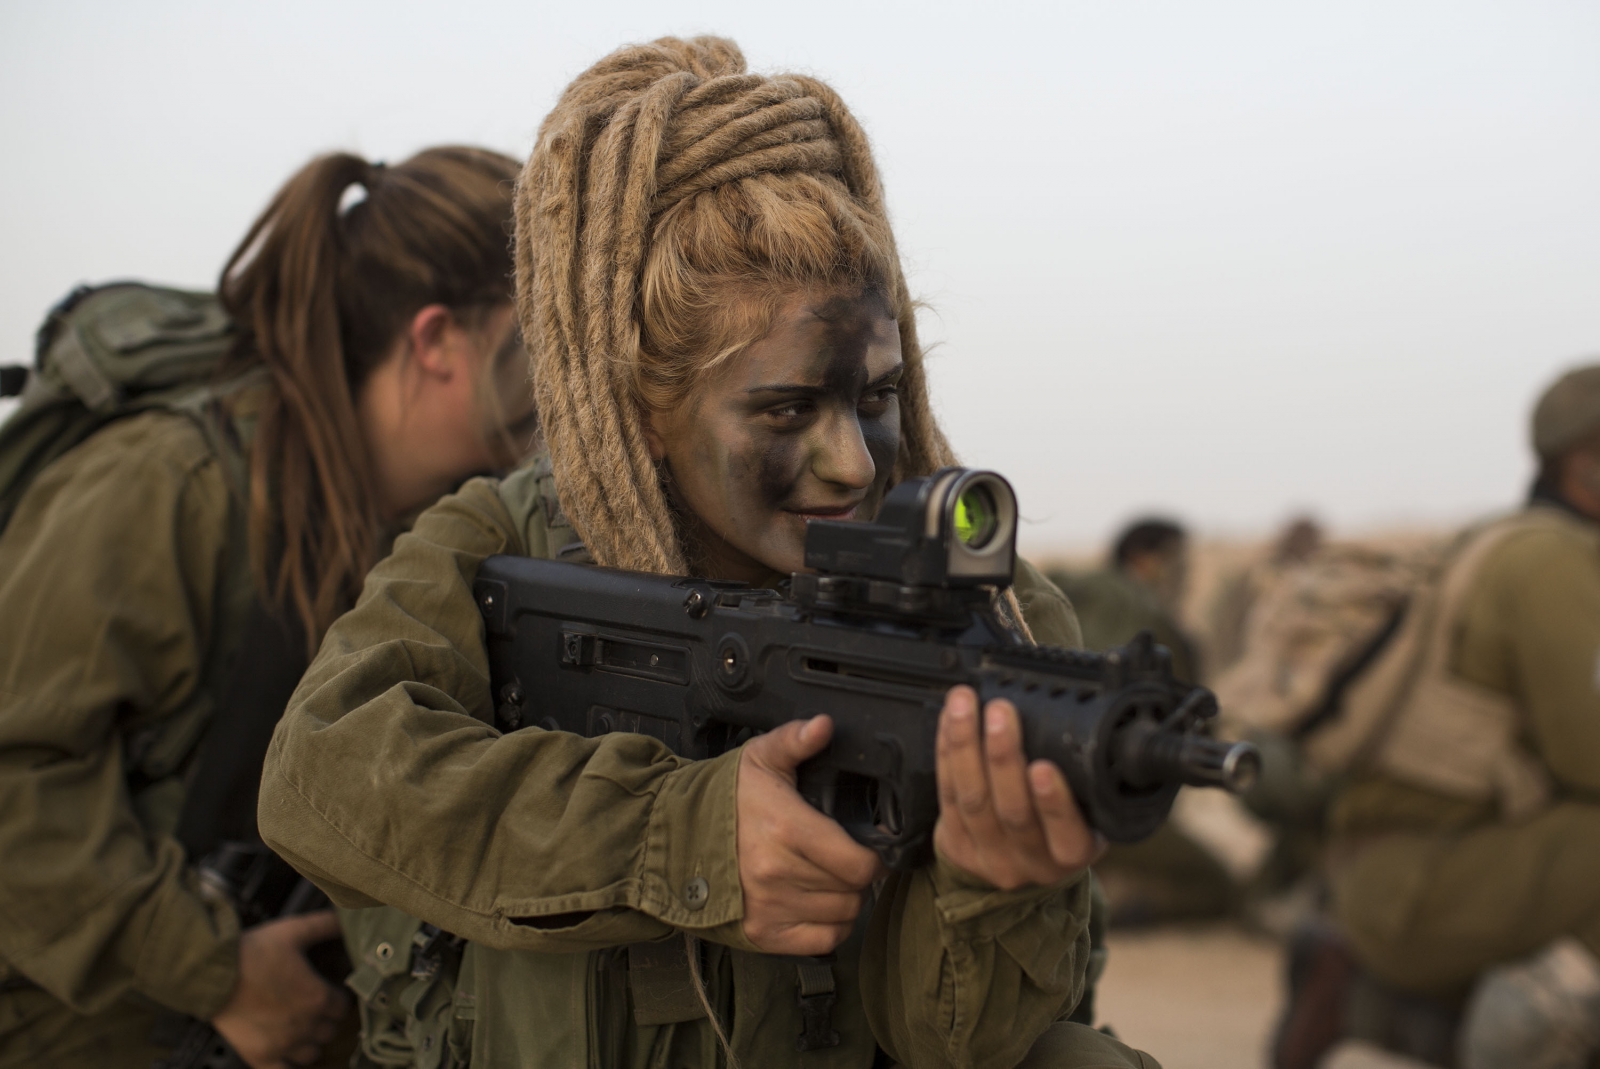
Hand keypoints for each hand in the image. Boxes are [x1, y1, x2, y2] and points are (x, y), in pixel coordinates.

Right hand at [212, 910, 349, 1068]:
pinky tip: (286, 1054)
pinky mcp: (259, 1057)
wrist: (211, 974)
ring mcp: (282, 1045)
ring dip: (309, 1042)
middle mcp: (305, 1026)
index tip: (329, 992)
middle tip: (312, 1008)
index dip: (337, 999)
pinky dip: (288, 1065)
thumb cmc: (252, 953)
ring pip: (311, 1054)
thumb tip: (347, 918)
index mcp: (318, 998)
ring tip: (300, 1028)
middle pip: (329, 1031)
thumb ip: (324, 925)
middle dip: (325, 1019)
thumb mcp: (293, 931)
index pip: (343, 1008)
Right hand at [737, 715, 884, 954]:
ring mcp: (770, 907)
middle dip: (858, 874)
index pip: (859, 863)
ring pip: (843, 914)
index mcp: (787, 828)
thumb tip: (825, 725)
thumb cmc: (722, 798)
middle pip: (855, 890)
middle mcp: (779, 873)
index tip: (868, 846)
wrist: (673, 836)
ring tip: (829, 877)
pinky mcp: (762, 933)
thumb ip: (795, 740)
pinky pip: (822, 941)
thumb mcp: (758, 758)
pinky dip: (831, 926)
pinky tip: (819, 904)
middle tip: (845, 858)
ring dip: (844, 898)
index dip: (874, 857)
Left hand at [933, 686, 1102, 890]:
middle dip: (1003, 756)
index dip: (1054, 803)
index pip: (1066, 834)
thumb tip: (1071, 721)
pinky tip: (949, 720)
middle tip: (1000, 712)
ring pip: (973, 799)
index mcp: (1071, 854)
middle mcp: (1030, 861)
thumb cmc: (1058, 828)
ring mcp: (989, 855)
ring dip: (966, 745)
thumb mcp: (1087, 817)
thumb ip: (1082, 785)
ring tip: (965, 706)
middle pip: (1012, 811)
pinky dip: (946, 751)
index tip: (1044, 767)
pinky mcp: (955, 844)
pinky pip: (947, 793)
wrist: (1020, 867)